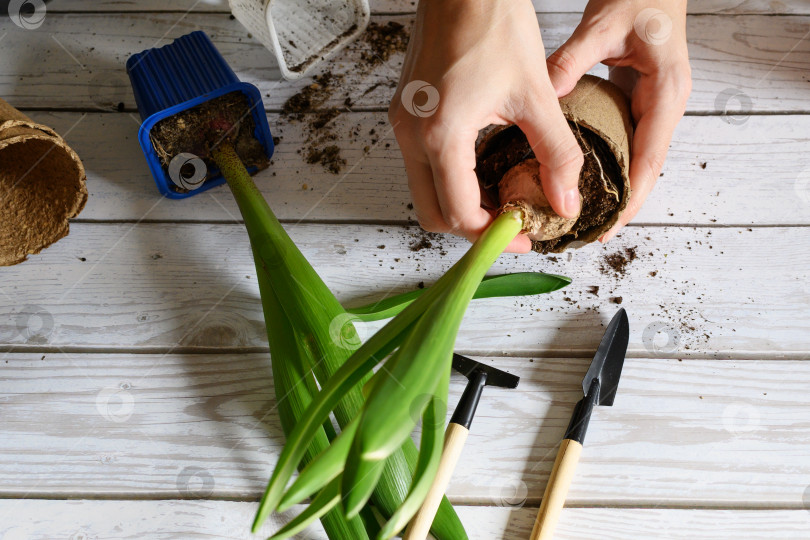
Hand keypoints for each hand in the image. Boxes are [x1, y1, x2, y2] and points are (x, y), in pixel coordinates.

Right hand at [389, 0, 583, 252]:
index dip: (494, 234)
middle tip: (511, 224)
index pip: (459, 213)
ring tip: (502, 197)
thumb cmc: (494, 25)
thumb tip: (566, 200)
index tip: (524, 235)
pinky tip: (483, 168)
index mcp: (440, 134)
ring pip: (425, 191)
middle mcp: (411, 135)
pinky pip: (422, 165)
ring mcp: (403, 125)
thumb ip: (556, 154)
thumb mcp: (536, 95)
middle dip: (472, 227)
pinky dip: (451, 179)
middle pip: (433, 213)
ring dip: (461, 203)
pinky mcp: (405, 114)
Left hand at [546, 0, 690, 241]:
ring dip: (616, 188)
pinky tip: (587, 178)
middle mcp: (664, 105)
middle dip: (623, 204)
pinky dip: (609, 163)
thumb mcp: (603, 26)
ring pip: (637, 158)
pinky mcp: (639, 99)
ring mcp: (653, 104)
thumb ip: (573, 60)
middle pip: (645, 168)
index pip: (650, 159)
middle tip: (594, 234)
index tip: (611, 226)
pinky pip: (626, 141)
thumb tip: (545, 94)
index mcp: (665, 93)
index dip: (632, 198)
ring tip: (588, 216)